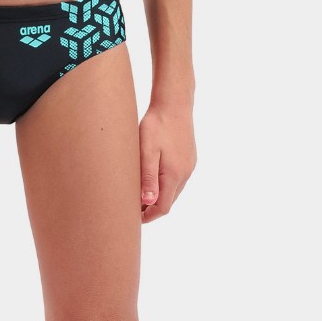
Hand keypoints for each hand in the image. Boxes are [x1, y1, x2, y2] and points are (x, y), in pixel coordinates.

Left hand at [138, 102, 196, 222]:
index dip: (148, 216)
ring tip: (139, 193)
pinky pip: (177, 179)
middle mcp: (184, 174)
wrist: (174, 103)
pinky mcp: (189, 158)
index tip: (132, 217)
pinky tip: (152, 176)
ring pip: (174, 190)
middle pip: (169, 201)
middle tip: (132, 207)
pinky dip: (165, 184)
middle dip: (152, 208)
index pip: (162, 207)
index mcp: (174, 175)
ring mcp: (189, 166)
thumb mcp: (147, 150)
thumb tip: (148, 203)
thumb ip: (148, 177)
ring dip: (159, 196)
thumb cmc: (157, 125)